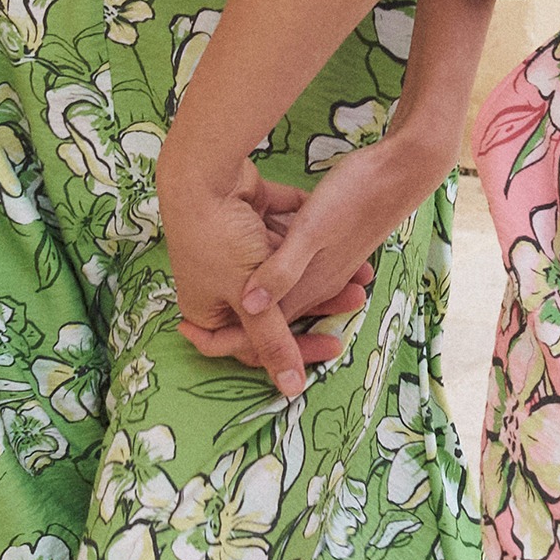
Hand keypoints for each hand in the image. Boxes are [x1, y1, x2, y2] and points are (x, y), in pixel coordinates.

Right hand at [158, 150, 381, 398]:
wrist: (201, 169)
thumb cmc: (220, 240)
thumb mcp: (251, 301)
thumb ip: (273, 340)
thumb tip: (292, 390)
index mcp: (208, 308)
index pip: (254, 344)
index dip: (295, 349)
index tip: (335, 344)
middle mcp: (217, 281)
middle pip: (274, 303)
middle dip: (316, 299)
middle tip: (355, 299)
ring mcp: (230, 246)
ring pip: (279, 265)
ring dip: (313, 264)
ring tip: (357, 267)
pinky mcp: (244, 214)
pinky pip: (277, 228)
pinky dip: (299, 229)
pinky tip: (327, 225)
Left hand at [207, 136, 447, 336]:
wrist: (402, 169)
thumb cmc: (355, 194)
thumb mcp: (312, 230)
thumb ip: (280, 270)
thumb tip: (247, 304)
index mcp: (308, 284)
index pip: (263, 327)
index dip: (226, 336)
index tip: (186, 329)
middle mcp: (316, 281)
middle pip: (267, 314)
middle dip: (232, 321)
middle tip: (187, 321)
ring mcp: (323, 263)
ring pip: (275, 285)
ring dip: (249, 286)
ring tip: (209, 273)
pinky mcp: (326, 242)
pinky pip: (287, 259)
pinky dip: (268, 255)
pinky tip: (250, 237)